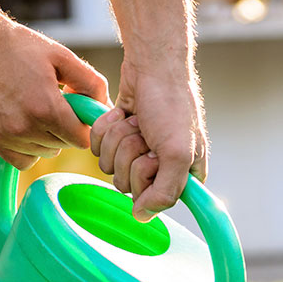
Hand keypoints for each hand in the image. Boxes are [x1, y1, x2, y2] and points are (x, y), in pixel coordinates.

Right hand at [0, 14, 109, 168]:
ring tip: (36, 106)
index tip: (78, 110)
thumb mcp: (59, 55)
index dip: (85, 124)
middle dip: (67, 126)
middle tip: (55, 101)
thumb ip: (89, 82)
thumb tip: (105, 106)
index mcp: (46, 107)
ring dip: (47, 136)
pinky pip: (24, 160)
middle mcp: (25, 127)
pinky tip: (25, 124)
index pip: (82, 139)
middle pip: (64, 145)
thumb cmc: (15, 44)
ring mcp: (7, 136)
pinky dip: (29, 148)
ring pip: (45, 152)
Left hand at [90, 58, 207, 220]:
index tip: (156, 158)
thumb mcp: (177, 153)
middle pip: (127, 184)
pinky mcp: (118, 137)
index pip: (154, 199)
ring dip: (119, 139)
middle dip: (130, 154)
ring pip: (111, 166)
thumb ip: (165, 193)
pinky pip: (99, 147)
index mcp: (183, 175)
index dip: (148, 178)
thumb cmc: (171, 105)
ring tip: (137, 121)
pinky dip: (106, 129)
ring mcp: (137, 152)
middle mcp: (161, 168)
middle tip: (146, 134)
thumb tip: (141, 217)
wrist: (152, 64)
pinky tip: (123, 114)